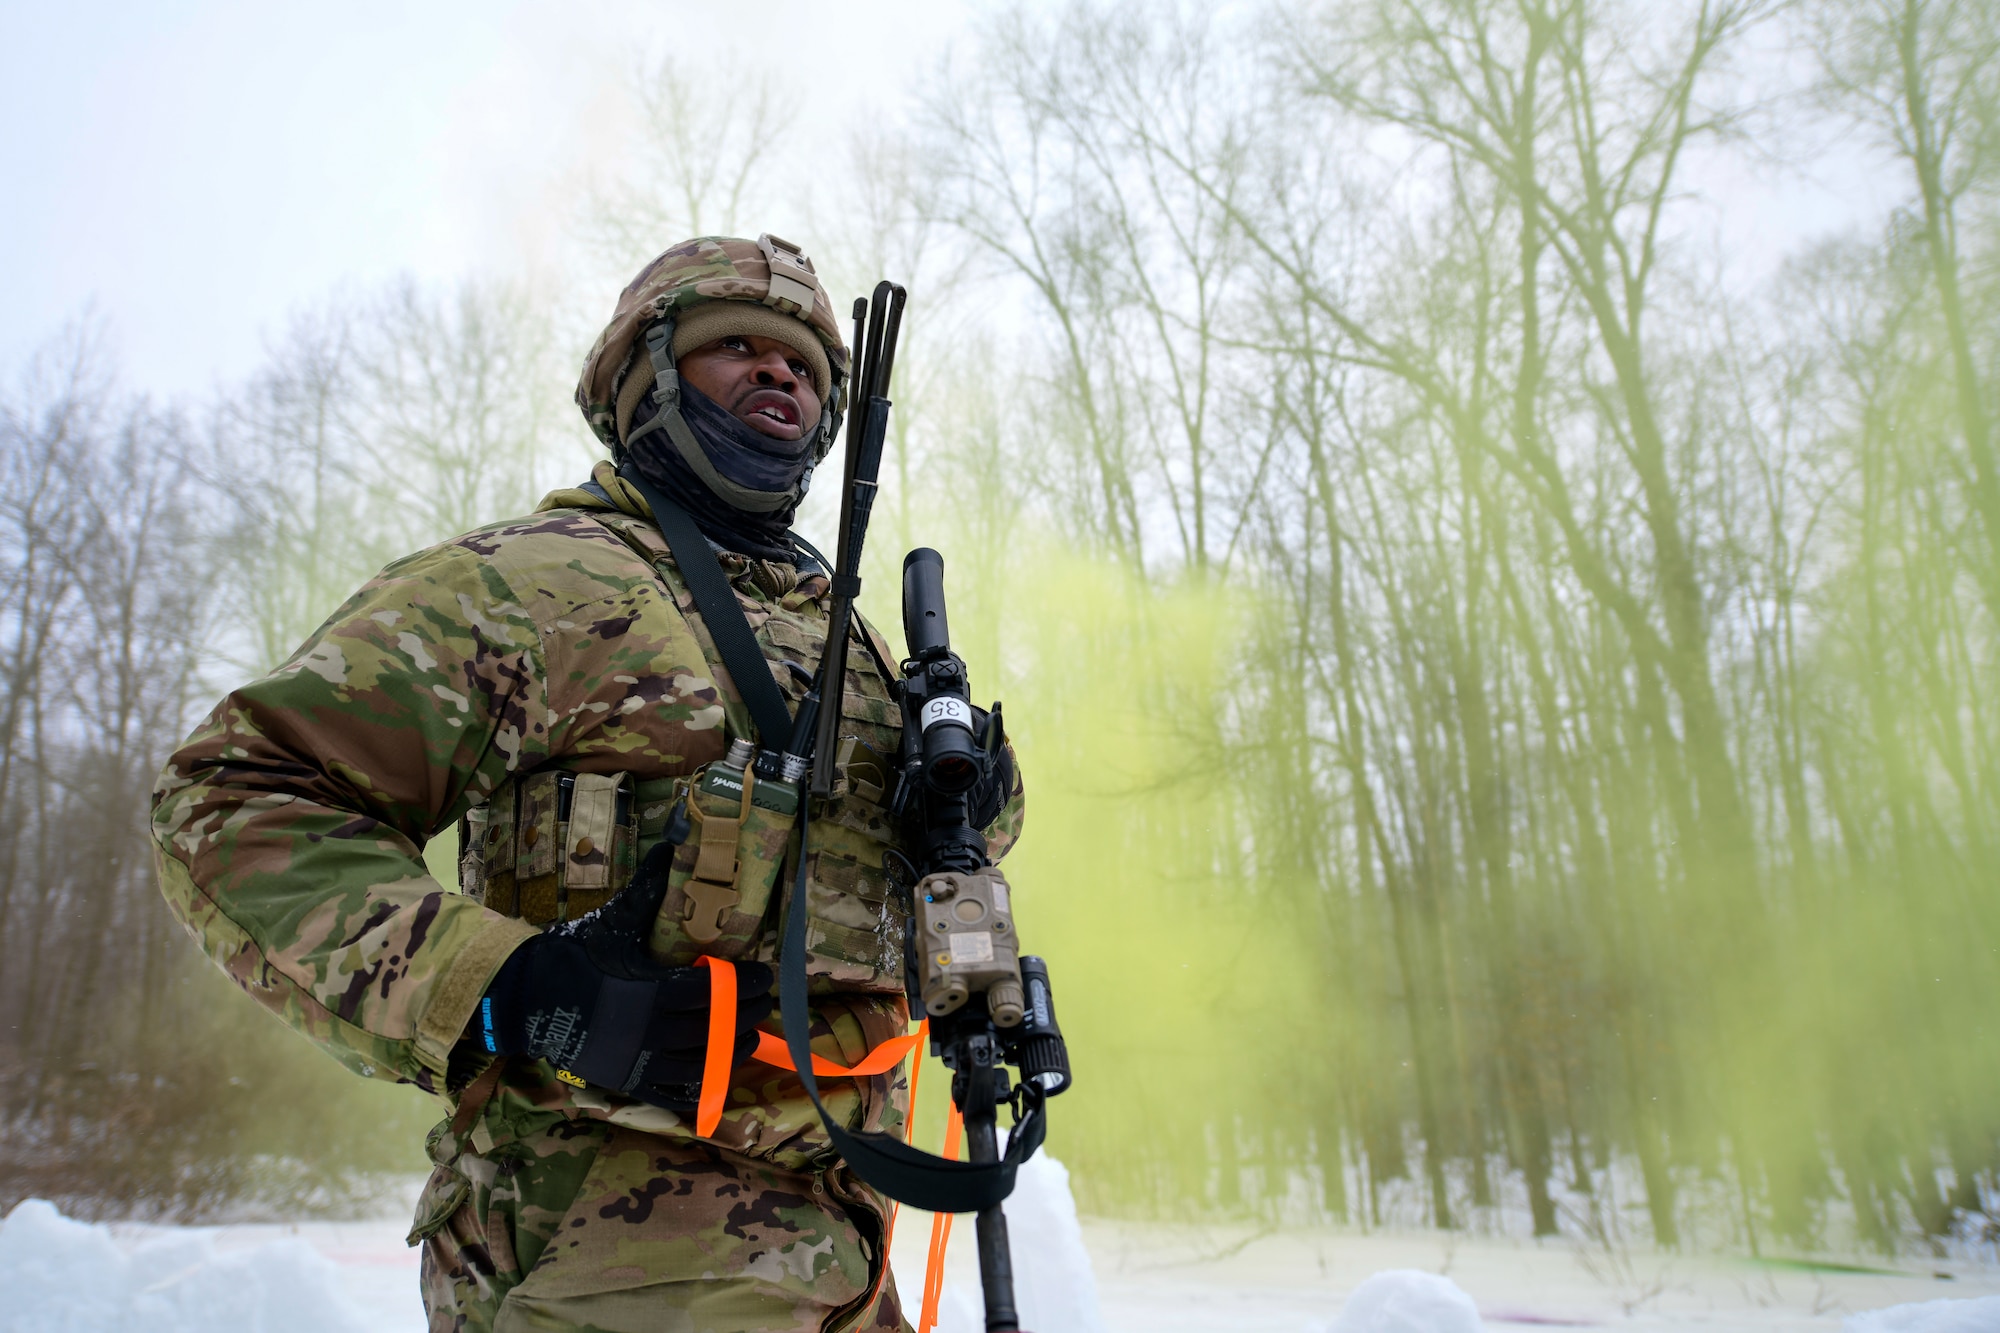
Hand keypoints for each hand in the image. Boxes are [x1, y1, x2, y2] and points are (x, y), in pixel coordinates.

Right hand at [476, 863, 773, 1111]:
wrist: (527, 999)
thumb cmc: (575, 957)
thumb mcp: (614, 920)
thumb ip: (649, 887)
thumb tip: (676, 842)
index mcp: (650, 993)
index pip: (713, 992)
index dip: (743, 985)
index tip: (761, 975)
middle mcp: (648, 1034)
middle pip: (713, 1029)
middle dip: (743, 1016)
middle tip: (761, 1003)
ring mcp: (637, 1063)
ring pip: (700, 1065)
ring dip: (730, 1051)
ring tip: (746, 1037)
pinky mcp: (626, 1082)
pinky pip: (673, 1094)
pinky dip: (700, 1086)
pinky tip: (716, 1071)